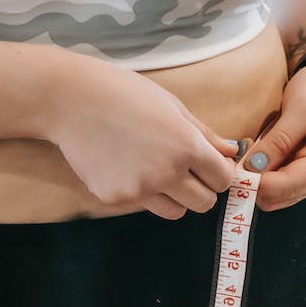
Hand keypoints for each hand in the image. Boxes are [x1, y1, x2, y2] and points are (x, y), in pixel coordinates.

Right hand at [44, 54, 239, 219]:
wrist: (73, 100)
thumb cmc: (125, 94)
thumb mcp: (172, 106)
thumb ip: (204, 135)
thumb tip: (232, 152)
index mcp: (187, 146)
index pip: (223, 179)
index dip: (219, 173)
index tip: (209, 166)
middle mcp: (166, 172)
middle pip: (204, 203)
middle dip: (201, 189)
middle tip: (186, 171)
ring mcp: (139, 189)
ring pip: (176, 212)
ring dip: (174, 197)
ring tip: (156, 169)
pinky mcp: (115, 198)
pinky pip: (143, 206)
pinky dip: (142, 193)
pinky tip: (127, 166)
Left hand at [240, 56, 305, 211]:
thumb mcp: (301, 107)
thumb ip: (279, 141)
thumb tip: (253, 169)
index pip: (286, 186)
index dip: (255, 181)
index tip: (232, 165)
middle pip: (280, 196)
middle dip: (256, 178)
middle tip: (243, 148)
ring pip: (277, 194)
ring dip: (260, 175)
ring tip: (255, 144)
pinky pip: (281, 184)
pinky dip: (267, 171)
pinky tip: (264, 148)